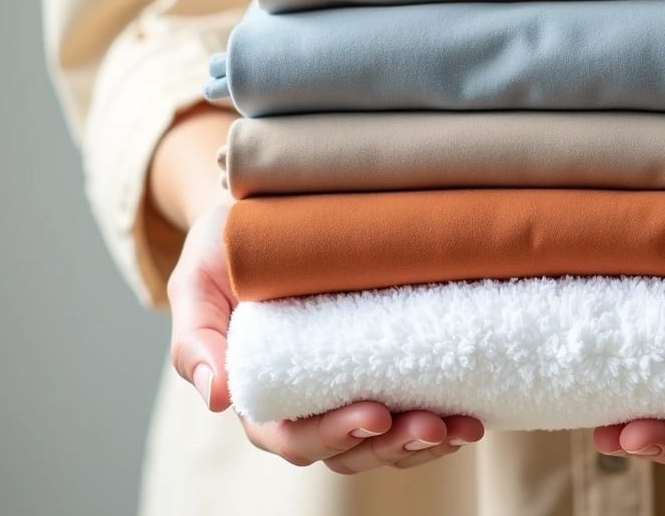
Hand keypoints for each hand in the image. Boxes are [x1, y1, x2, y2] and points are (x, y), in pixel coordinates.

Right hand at [153, 107, 483, 473]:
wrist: (270, 213)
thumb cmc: (229, 247)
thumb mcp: (198, 278)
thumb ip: (195, 336)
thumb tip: (215, 396)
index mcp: (259, 392)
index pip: (291, 435)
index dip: (333, 433)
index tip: (374, 414)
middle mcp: (303, 403)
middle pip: (347, 450)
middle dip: (391, 444)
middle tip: (432, 424)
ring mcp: (344, 392)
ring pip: (383, 444)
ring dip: (423, 443)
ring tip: (461, 427)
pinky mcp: (382, 375)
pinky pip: (408, 418)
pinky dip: (439, 426)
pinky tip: (468, 417)